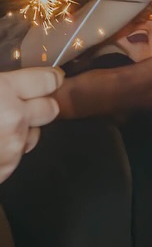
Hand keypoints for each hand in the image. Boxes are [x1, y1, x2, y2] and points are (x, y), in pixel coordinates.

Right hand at [0, 65, 62, 182]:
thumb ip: (2, 84)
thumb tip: (11, 83)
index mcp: (2, 91)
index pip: (47, 80)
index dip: (49, 78)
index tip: (52, 78)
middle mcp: (14, 118)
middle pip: (50, 108)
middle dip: (41, 105)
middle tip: (20, 103)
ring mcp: (12, 146)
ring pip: (33, 135)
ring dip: (22, 131)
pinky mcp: (6, 168)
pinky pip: (16, 155)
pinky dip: (6, 150)